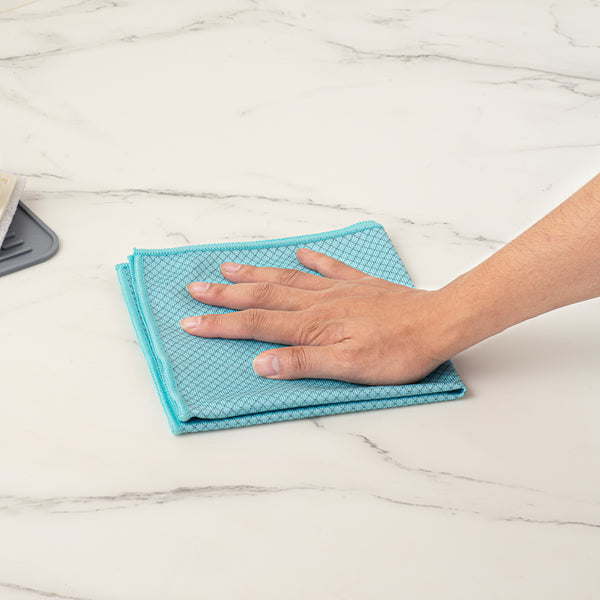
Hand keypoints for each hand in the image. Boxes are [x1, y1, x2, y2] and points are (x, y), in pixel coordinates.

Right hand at [180, 248, 453, 384]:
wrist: (436, 323)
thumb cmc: (396, 351)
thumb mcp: (349, 368)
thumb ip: (304, 363)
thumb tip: (261, 362)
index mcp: (312, 326)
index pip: (256, 324)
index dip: (221, 324)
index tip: (191, 322)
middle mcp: (317, 302)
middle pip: (263, 296)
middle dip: (226, 294)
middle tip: (196, 288)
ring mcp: (337, 289)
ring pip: (286, 279)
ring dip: (255, 274)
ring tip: (229, 266)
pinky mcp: (357, 284)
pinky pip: (328, 267)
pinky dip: (311, 259)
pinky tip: (300, 252)